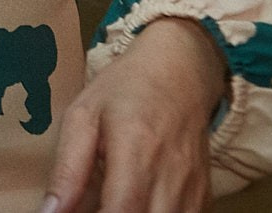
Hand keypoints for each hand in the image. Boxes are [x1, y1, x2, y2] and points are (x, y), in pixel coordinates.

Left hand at [40, 17, 225, 212]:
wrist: (180, 72)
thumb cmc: (125, 89)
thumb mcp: (82, 117)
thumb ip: (67, 169)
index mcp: (136, 151)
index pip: (121, 210)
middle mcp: (171, 176)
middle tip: (92, 205)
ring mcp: (192, 189)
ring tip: (110, 202)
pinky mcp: (204, 196)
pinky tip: (135, 206)